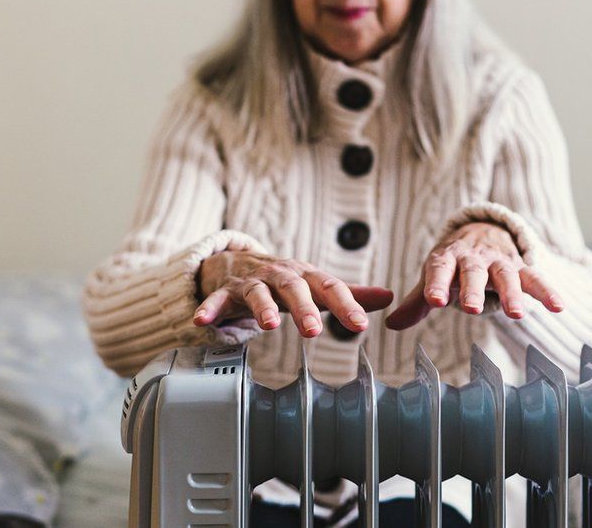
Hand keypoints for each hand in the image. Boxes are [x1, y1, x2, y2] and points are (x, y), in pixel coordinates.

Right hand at [193, 250, 393, 337]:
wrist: (238, 262)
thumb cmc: (283, 279)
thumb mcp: (315, 284)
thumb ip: (348, 294)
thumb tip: (388, 297)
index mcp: (306, 276)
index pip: (329, 287)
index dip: (346, 305)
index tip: (359, 324)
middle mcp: (280, 276)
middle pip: (294, 288)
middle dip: (304, 307)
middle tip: (314, 330)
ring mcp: (252, 282)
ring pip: (258, 292)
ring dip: (262, 307)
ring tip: (268, 325)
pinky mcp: (226, 291)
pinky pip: (216, 300)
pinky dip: (210, 309)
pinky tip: (203, 321)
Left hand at [384, 222, 562, 330]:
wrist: (482, 232)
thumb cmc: (453, 263)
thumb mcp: (434, 276)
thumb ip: (416, 302)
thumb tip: (391, 325)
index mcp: (446, 259)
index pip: (439, 270)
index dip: (436, 284)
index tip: (434, 301)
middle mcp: (473, 258)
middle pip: (473, 273)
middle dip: (473, 290)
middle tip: (471, 309)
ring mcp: (498, 261)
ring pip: (506, 275)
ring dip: (512, 294)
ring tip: (517, 315)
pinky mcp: (521, 266)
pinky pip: (536, 278)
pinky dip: (547, 291)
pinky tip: (559, 307)